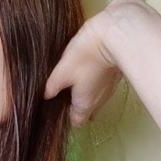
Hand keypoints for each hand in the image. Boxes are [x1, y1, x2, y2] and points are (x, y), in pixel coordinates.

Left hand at [43, 6, 126, 127]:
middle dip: (77, 105)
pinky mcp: (114, 78)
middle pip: (86, 112)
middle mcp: (98, 102)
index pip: (77, 122)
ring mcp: (108, 91)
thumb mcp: (62, 71)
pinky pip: (101, 86)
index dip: (67, 117)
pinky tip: (88, 69)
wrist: (114, 37)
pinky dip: (94, 82)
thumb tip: (46, 95)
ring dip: (85, 92)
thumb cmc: (86, 55)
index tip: (60, 106)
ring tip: (76, 78)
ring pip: (95, 99)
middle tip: (66, 92)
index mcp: (84, 105)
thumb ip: (52, 86)